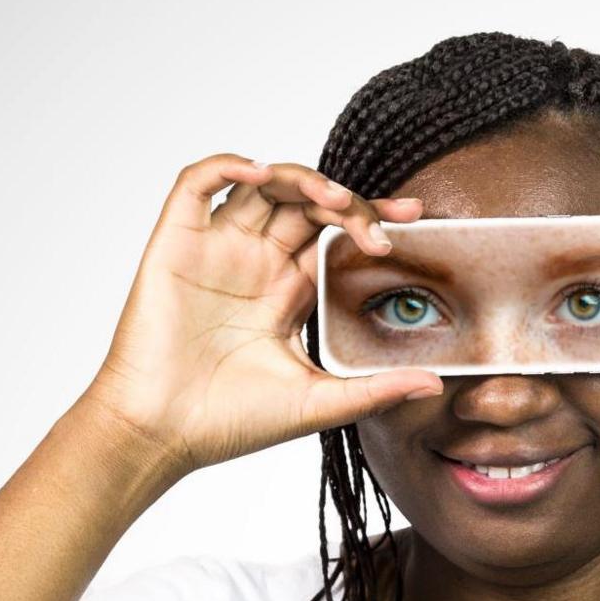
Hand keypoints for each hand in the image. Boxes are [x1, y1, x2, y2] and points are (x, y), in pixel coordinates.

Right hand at [79, 153, 442, 476]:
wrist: (161, 434)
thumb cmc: (229, 422)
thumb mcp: (317, 403)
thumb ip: (375, 389)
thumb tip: (437, 385)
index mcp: (287, 290)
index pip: (335, 234)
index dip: (371, 217)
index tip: (414, 216)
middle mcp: (254, 261)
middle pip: (307, 203)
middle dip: (348, 201)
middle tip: (382, 223)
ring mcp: (216, 248)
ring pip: (262, 184)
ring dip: (300, 178)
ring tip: (333, 198)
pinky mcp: (175, 243)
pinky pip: (196, 183)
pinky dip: (228, 166)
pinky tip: (259, 173)